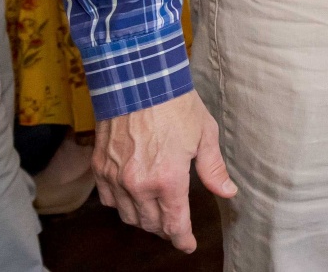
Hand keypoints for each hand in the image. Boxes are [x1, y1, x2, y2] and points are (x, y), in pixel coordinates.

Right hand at [94, 91, 236, 252]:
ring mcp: (115, 178)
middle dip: (165, 230)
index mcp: (168, 179)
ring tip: (157, 216)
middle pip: (151, 223)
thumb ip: (213, 169)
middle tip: (176, 228)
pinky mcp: (100, 168)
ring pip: (128, 216)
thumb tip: (228, 192)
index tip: (188, 245)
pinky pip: (109, 200)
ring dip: (143, 221)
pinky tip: (133, 200)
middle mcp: (138, 185)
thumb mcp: (205, 135)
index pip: (174, 223)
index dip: (182, 238)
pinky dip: (121, 205)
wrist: (138, 82)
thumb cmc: (176, 106)